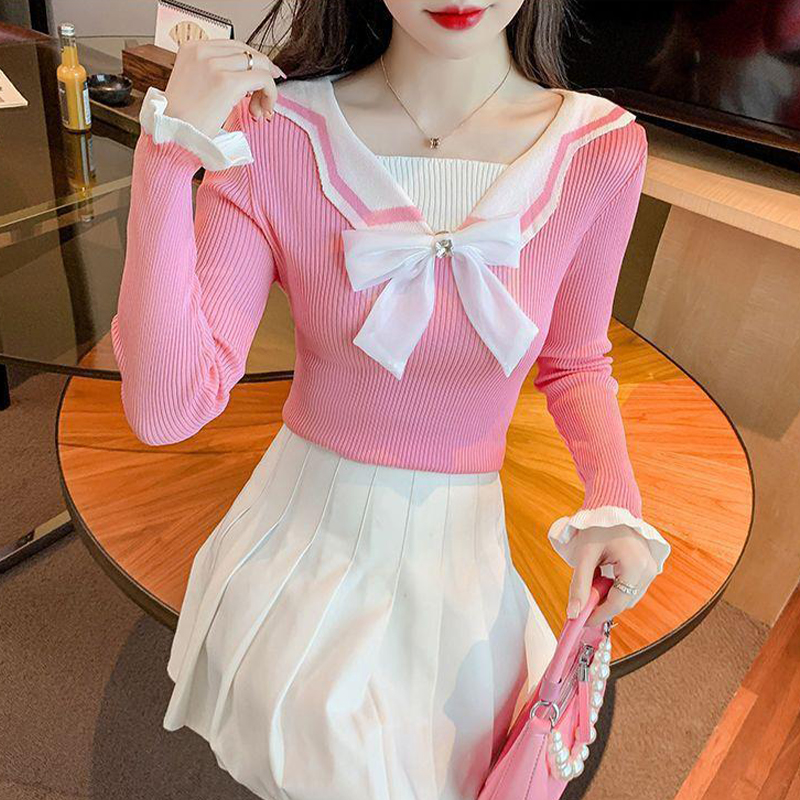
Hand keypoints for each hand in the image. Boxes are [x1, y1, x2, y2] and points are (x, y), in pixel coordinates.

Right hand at [163, 39, 285, 137]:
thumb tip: (244, 76)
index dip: (253, 62)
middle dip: (264, 74)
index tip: (263, 77)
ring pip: (260, 65)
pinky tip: (262, 110)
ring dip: (267, 89)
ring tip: (258, 110)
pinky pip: (263, 79)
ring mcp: (215, 65)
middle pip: (249, 53)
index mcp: (193, 48)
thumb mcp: (194, 84)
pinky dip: (270, 94)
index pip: (234, 46)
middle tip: (266, 97)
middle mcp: (203, 52)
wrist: (173, 135)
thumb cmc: (183, 119)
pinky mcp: (228, 82)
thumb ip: (214, 73)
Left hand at [566, 524, 657, 626]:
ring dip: (609, 596)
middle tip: (582, 599)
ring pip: (628, 597)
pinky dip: (616, 588)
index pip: (617, 603)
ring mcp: (651, 569)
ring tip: (592, 580)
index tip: (581, 620)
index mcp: (636, 566)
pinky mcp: (648, 568)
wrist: (612, 506)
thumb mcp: (585, 555)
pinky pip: (631, 588)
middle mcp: (649, 570)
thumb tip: (574, 613)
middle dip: (602, 604)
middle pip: (624, 602)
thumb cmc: (599, 526)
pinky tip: (602, 576)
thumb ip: (579, 584)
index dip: (598, 614)